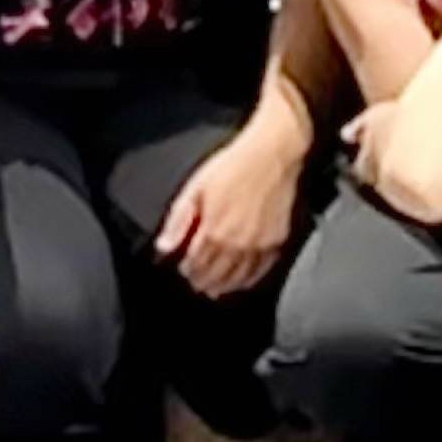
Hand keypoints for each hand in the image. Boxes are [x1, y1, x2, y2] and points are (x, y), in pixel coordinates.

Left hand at [157, 103, 309, 296]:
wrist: (272, 153)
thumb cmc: (232, 165)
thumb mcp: (196, 186)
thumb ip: (179, 220)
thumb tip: (163, 246)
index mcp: (214, 232)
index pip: (196, 265)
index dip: (188, 270)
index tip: (184, 271)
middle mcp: (237, 245)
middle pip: (217, 275)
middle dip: (204, 281)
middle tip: (198, 283)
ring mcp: (259, 246)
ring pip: (239, 278)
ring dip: (225, 286)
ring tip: (216, 289)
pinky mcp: (277, 242)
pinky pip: (261, 271)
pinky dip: (249, 280)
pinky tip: (242, 280)